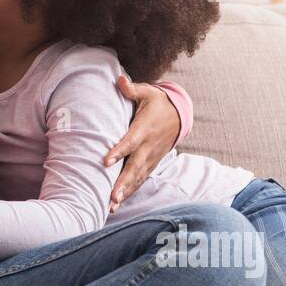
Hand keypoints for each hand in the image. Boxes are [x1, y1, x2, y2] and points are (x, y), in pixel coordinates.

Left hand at [103, 76, 180, 213]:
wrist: (179, 115)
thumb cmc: (157, 102)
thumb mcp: (147, 92)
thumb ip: (132, 89)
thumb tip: (120, 80)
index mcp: (144, 129)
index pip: (130, 142)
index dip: (118, 151)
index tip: (105, 161)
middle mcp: (148, 147)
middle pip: (134, 167)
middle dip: (123, 183)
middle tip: (111, 196)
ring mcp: (151, 158)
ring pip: (137, 178)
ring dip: (125, 192)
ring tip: (111, 205)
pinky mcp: (151, 164)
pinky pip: (140, 180)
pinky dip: (129, 192)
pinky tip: (116, 204)